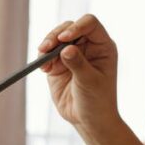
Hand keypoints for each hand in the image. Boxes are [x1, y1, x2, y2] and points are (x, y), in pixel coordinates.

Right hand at [39, 14, 118, 131]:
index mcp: (103, 46)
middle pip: (69, 27)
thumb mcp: (90, 82)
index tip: (64, 39)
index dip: (77, 26)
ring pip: (56, 37)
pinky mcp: (58, 64)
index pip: (90, 24)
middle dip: (56, 35)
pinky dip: (42, 56)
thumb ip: (78, 64)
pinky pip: (47, 52)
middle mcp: (88, 46)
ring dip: (47, 44)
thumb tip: (66, 48)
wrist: (88, 119)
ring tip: (43, 59)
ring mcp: (72, 54)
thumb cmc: (97, 101)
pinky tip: (44, 68)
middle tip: (46, 48)